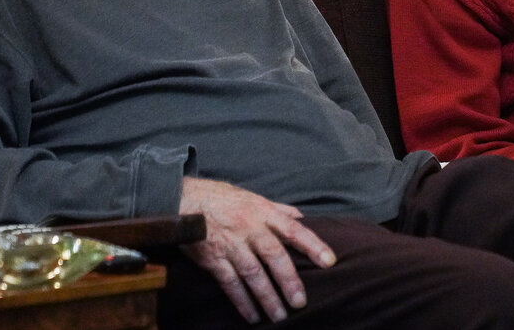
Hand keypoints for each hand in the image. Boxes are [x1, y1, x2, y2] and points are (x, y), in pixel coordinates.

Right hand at [179, 176, 335, 323]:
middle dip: (289, 280)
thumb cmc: (223, 199)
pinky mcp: (213, 258)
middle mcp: (249, 227)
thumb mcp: (253, 198)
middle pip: (274, 255)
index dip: (313, 244)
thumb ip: (278, 210)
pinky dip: (242, 301)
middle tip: (300, 301)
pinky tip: (252, 316)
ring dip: (267, 297)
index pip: (293, 229)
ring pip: (253, 273)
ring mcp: (230, 244)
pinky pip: (230, 283)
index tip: (329, 261)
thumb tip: (302, 218)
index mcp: (263, 212)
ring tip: (279, 316)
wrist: (184, 199)